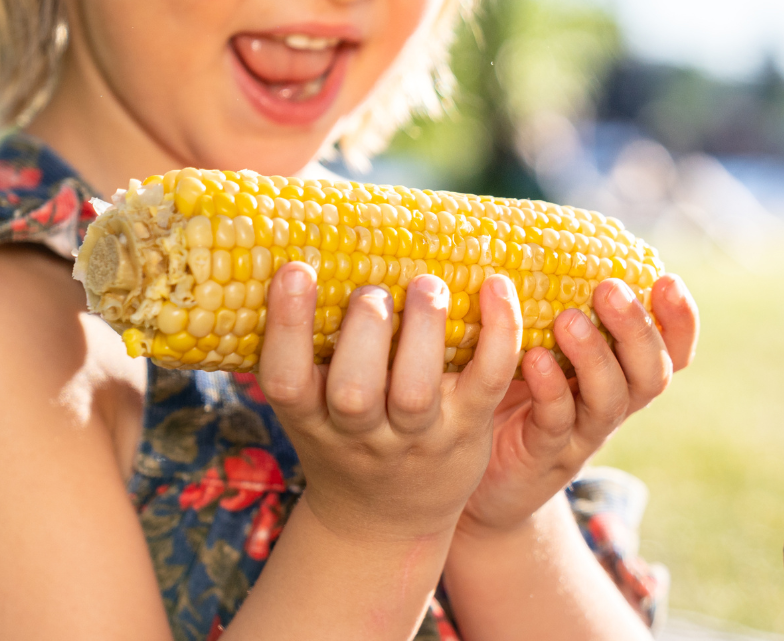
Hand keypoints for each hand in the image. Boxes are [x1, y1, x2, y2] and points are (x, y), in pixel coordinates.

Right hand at [258, 262, 523, 542]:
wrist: (386, 523)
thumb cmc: (345, 441)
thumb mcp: (310, 411)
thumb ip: (306, 353)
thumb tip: (298, 259)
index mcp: (311, 419)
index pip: (285, 379)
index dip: (288, 327)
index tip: (296, 269)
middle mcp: (361, 434)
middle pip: (354, 392)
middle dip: (364, 333)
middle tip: (372, 292)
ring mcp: (417, 437)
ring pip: (416, 392)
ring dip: (424, 331)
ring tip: (428, 285)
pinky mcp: (467, 429)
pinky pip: (487, 379)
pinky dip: (498, 332)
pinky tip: (496, 286)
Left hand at [457, 273, 697, 539]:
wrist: (478, 479)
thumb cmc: (508, 393)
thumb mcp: (537, 344)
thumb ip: (547, 303)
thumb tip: (530, 228)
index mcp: (621, 371)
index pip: (672, 349)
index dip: (680, 319)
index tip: (667, 279)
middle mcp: (613, 403)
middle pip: (652, 373)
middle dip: (637, 329)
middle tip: (608, 289)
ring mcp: (583, 433)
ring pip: (611, 399)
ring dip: (595, 356)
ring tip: (568, 319)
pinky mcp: (545, 456)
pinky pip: (556, 422)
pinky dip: (550, 389)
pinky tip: (533, 360)